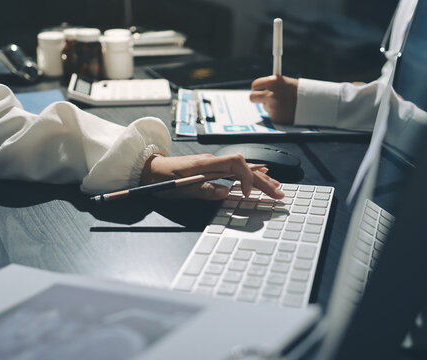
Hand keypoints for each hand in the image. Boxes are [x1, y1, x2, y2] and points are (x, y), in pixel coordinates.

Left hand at [139, 153, 284, 199]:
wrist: (147, 169)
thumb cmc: (160, 179)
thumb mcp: (179, 188)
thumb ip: (203, 190)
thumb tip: (225, 192)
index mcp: (206, 163)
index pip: (236, 163)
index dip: (246, 177)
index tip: (247, 194)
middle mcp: (213, 162)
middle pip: (244, 167)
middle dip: (262, 181)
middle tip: (278, 193)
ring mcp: (213, 165)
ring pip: (242, 169)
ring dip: (260, 179)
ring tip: (276, 187)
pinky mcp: (211, 169)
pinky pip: (236, 170)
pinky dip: (250, 175)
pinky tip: (261, 175)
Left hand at [250, 75, 298, 123]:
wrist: (312, 105)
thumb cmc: (298, 92)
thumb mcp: (286, 82)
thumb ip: (272, 85)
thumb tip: (259, 88)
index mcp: (274, 82)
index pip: (255, 85)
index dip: (257, 87)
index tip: (259, 89)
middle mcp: (271, 94)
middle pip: (252, 97)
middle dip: (255, 98)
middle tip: (260, 98)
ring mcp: (272, 107)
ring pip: (264, 107)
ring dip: (271, 106)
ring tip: (284, 104)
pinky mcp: (275, 118)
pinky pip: (271, 115)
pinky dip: (277, 114)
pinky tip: (286, 111)